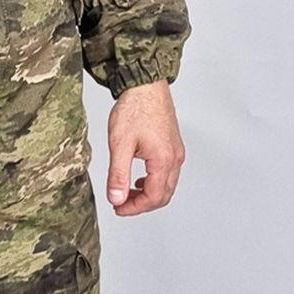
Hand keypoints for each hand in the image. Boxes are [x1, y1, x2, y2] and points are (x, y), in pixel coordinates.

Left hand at [106, 79, 185, 215]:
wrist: (145, 84)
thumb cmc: (134, 108)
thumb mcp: (120, 144)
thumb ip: (118, 175)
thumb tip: (117, 199)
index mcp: (163, 160)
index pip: (153, 198)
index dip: (134, 208)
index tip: (118, 208)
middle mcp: (175, 158)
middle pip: (163, 195)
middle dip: (142, 204)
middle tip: (121, 204)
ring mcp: (176, 151)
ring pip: (167, 185)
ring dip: (148, 194)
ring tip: (126, 192)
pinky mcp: (173, 145)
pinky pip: (167, 173)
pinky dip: (153, 181)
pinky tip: (138, 177)